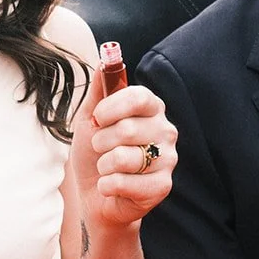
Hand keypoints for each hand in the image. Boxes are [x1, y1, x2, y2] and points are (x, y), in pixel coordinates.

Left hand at [72, 71, 176, 230]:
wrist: (93, 196)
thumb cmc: (94, 155)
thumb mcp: (90, 119)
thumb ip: (99, 91)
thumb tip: (104, 62)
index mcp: (151, 109)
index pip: (139, 97)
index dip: (112, 107)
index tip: (97, 119)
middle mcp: (165, 131)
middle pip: (129, 128)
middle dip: (102, 141)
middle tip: (100, 148)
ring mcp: (168, 159)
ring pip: (127, 157)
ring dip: (104, 164)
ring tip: (106, 167)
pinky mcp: (163, 186)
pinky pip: (126, 182)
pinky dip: (108, 185)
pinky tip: (110, 186)